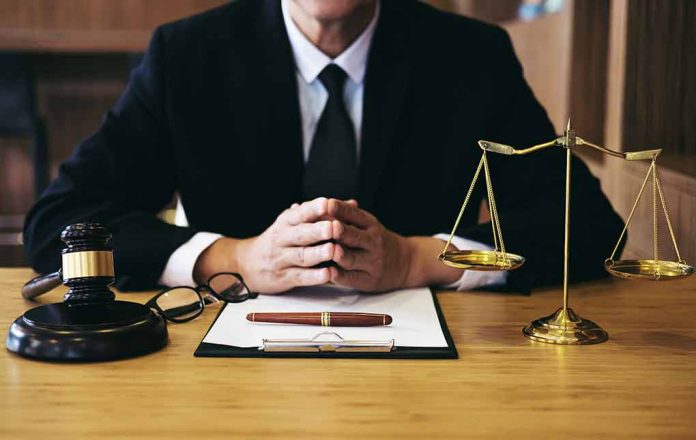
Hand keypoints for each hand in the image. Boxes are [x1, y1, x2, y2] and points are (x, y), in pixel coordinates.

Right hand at [195, 198, 341, 293]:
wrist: (247, 263)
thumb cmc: (280, 240)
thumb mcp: (295, 222)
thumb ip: (322, 214)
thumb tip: (352, 203)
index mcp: (286, 222)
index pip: (300, 213)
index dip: (313, 209)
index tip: (327, 203)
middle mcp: (282, 238)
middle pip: (300, 234)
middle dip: (317, 231)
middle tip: (333, 228)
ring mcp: (281, 259)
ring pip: (300, 256)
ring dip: (318, 254)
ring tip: (332, 250)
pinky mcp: (283, 278)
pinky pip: (300, 276)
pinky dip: (314, 276)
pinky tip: (328, 273)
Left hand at [326, 199, 412, 291]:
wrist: (404, 263)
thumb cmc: (376, 240)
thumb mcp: (368, 224)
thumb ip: (348, 215)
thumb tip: (323, 205)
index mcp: (370, 225)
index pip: (355, 215)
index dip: (342, 210)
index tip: (329, 204)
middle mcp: (373, 243)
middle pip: (354, 237)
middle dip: (342, 232)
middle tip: (331, 227)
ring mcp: (372, 263)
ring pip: (352, 259)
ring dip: (340, 255)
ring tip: (330, 250)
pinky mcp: (368, 281)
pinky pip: (352, 278)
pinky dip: (339, 276)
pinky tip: (329, 272)